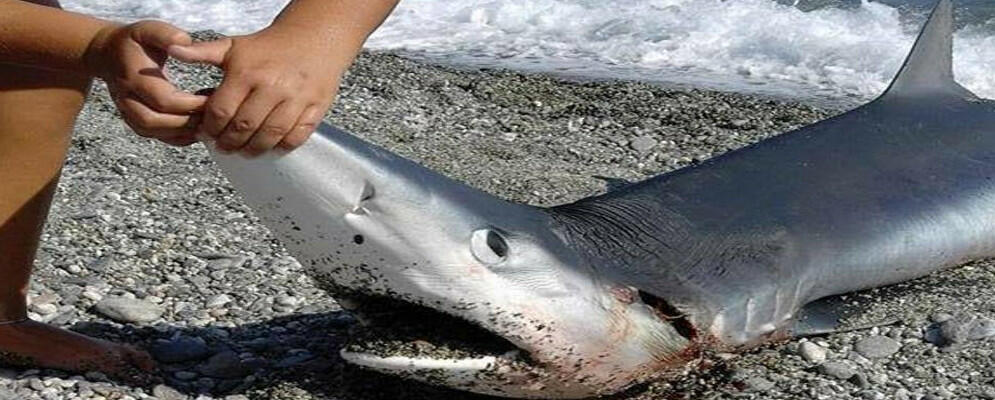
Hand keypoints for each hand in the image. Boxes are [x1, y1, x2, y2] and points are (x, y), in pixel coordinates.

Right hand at [85, 21, 205, 145]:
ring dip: (185, 132)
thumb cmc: (133, 42)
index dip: (190, 103)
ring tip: (210, 122)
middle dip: (188, 122)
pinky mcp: (136, 122)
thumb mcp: (147, 30)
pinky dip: (180, 137)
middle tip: (214, 114)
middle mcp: (128, 100)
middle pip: (157, 122)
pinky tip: (199, 128)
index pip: (164, 100)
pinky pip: (159, 137)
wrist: (108, 55)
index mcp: (134, 79)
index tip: (214, 97)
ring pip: (157, 133)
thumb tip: (185, 41)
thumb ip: (165, 34)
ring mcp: (129, 114)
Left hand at [169, 27, 347, 155]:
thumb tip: (173, 50)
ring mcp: (296, 99)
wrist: (314, 38)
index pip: (222, 111)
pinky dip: (282, 146)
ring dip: (254, 149)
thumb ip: (202, 52)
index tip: (207, 133)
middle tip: (224, 147)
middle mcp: (272, 87)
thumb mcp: (233, 46)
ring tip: (244, 151)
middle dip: (229, 143)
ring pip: (269, 135)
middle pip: (244, 128)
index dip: (210, 128)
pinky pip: (296, 136)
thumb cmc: (269, 46)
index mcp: (247, 72)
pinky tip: (270, 146)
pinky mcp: (315, 108)